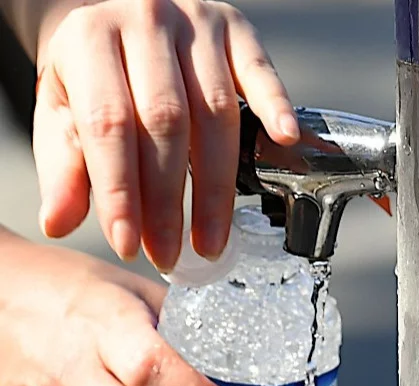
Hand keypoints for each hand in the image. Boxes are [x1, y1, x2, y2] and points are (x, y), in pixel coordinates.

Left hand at [32, 0, 298, 271]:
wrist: (120, 11)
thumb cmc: (94, 74)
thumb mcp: (62, 112)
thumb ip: (64, 167)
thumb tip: (58, 224)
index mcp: (89, 39)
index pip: (107, 125)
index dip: (120, 192)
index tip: (129, 245)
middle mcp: (144, 21)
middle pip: (165, 122)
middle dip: (168, 200)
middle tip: (170, 255)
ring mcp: (196, 22)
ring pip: (215, 111)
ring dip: (216, 187)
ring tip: (211, 241)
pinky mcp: (237, 29)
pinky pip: (261, 72)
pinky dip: (277, 106)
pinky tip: (286, 141)